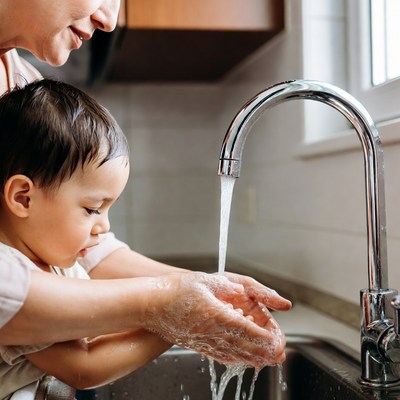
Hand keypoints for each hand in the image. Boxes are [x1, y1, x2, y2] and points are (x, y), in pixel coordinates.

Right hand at [143, 272, 290, 368]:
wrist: (150, 304)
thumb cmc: (175, 290)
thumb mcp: (204, 281)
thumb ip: (226, 287)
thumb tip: (242, 291)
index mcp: (216, 314)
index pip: (246, 329)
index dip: (263, 337)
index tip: (276, 341)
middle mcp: (210, 331)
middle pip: (242, 345)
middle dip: (263, 352)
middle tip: (278, 355)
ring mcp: (202, 340)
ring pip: (231, 353)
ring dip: (250, 358)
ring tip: (265, 362)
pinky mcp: (195, 344)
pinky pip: (217, 355)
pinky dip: (232, 359)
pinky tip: (238, 360)